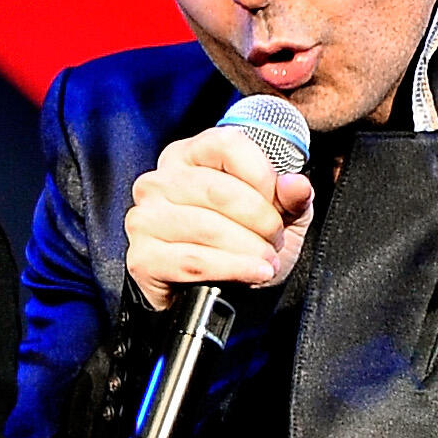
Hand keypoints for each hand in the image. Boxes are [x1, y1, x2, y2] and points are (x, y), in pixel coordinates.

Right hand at [125, 123, 313, 310]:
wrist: (223, 292)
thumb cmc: (244, 243)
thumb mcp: (280, 215)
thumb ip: (292, 197)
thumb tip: (295, 184)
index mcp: (189, 155)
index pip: (225, 145)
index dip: (261, 173)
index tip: (279, 200)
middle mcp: (159, 181)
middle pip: (217, 189)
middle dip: (259, 219)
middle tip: (276, 239)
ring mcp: (144, 219)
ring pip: (206, 227)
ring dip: (247, 248)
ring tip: (266, 260)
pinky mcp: (142, 257)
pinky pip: (192, 261)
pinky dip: (231, 269)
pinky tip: (252, 273)